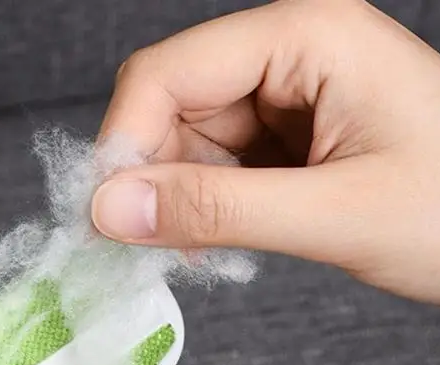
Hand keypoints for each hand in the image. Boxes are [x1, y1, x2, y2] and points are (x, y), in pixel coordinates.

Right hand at [90, 0, 439, 305]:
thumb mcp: (334, 215)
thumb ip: (218, 210)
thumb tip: (111, 210)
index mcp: (308, 36)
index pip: (169, 71)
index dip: (125, 142)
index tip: (105, 217)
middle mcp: (289, 56)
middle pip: (169, 105)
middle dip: (149, 178)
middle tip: (148, 246)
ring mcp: (286, 99)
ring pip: (185, 143)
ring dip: (176, 201)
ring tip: (201, 253)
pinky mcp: (284, 142)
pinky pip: (213, 169)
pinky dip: (202, 210)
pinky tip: (217, 244)